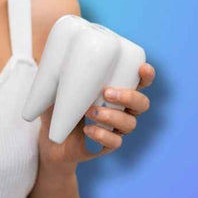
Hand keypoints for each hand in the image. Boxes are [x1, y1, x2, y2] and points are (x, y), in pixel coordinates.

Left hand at [37, 62, 154, 169]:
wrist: (51, 140)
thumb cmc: (58, 108)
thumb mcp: (57, 88)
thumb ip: (58, 72)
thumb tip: (54, 51)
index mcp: (115, 91)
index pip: (140, 83)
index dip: (147, 76)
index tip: (142, 68)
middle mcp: (121, 110)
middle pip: (142, 104)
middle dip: (129, 96)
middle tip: (107, 92)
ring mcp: (116, 129)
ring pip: (130, 124)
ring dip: (111, 116)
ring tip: (90, 112)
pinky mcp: (107, 146)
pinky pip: (115, 142)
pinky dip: (103, 135)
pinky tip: (88, 130)